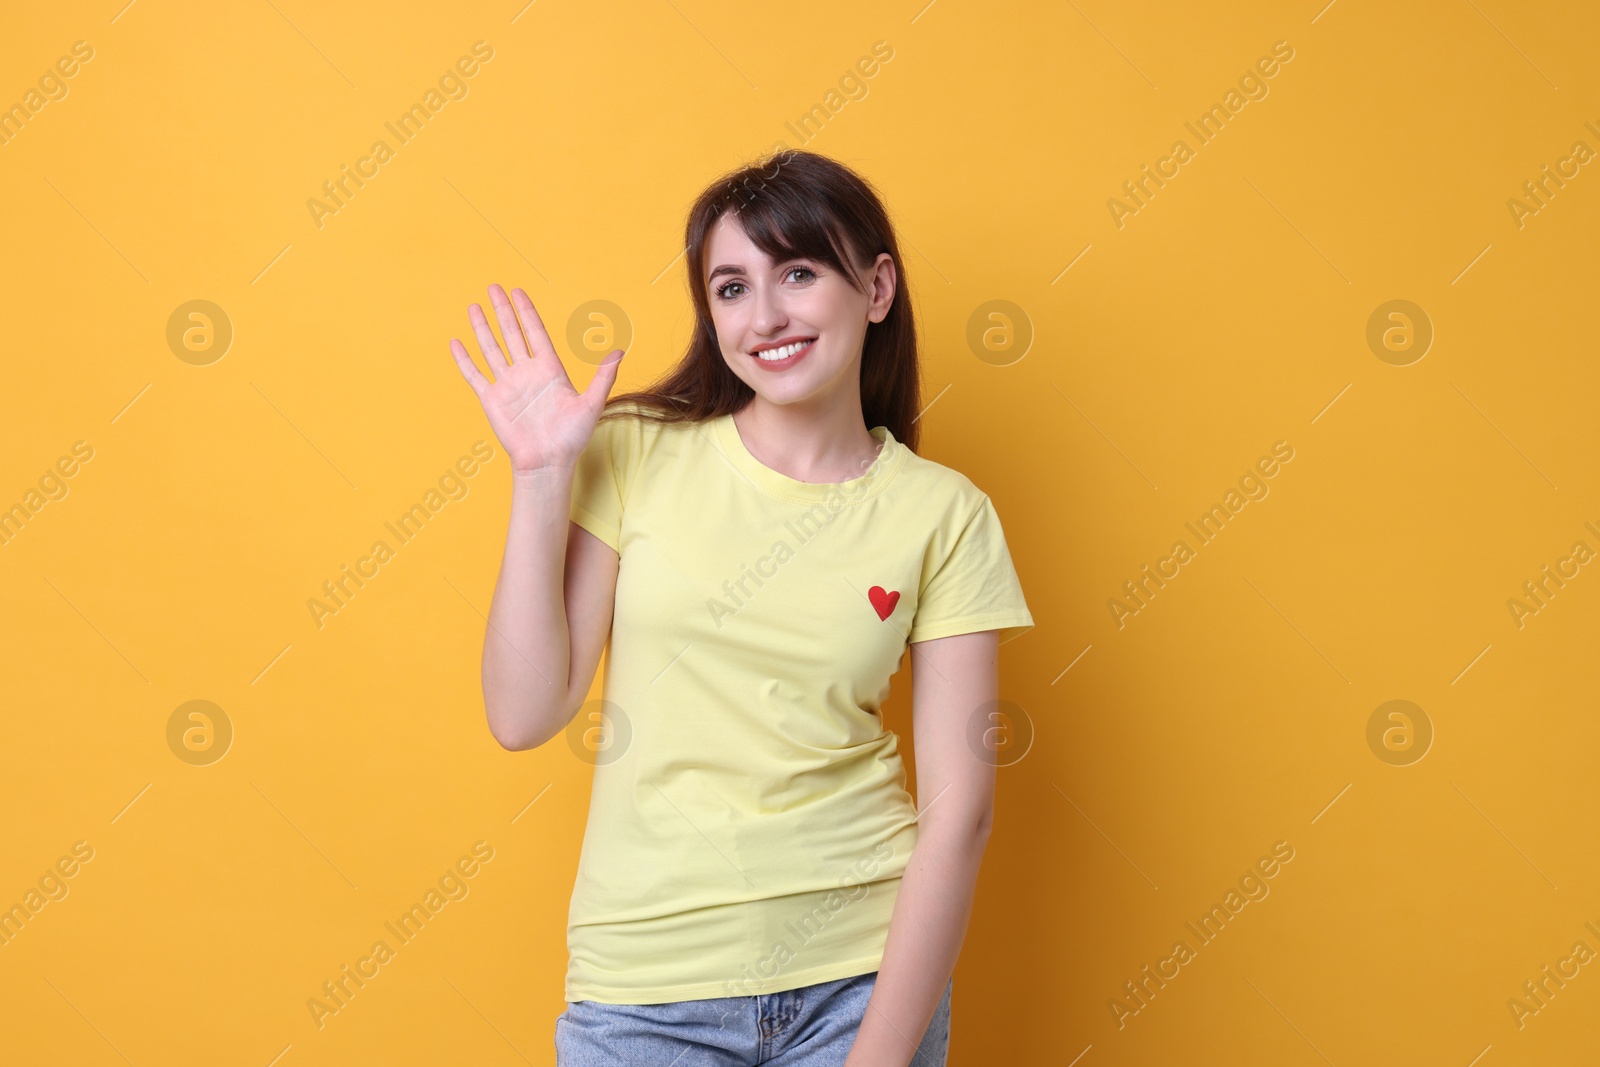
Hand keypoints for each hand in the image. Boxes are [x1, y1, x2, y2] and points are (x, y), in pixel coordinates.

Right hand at [447, 283, 623, 474]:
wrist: (548, 462)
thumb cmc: (571, 437)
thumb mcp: (592, 404)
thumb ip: (603, 377)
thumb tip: (619, 352)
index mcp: (549, 370)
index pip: (535, 333)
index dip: (526, 312)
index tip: (518, 292)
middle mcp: (527, 373)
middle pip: (512, 334)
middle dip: (503, 310)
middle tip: (494, 287)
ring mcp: (508, 385)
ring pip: (492, 349)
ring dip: (482, 328)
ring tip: (474, 306)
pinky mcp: (492, 400)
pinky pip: (475, 375)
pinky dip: (465, 359)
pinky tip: (456, 342)